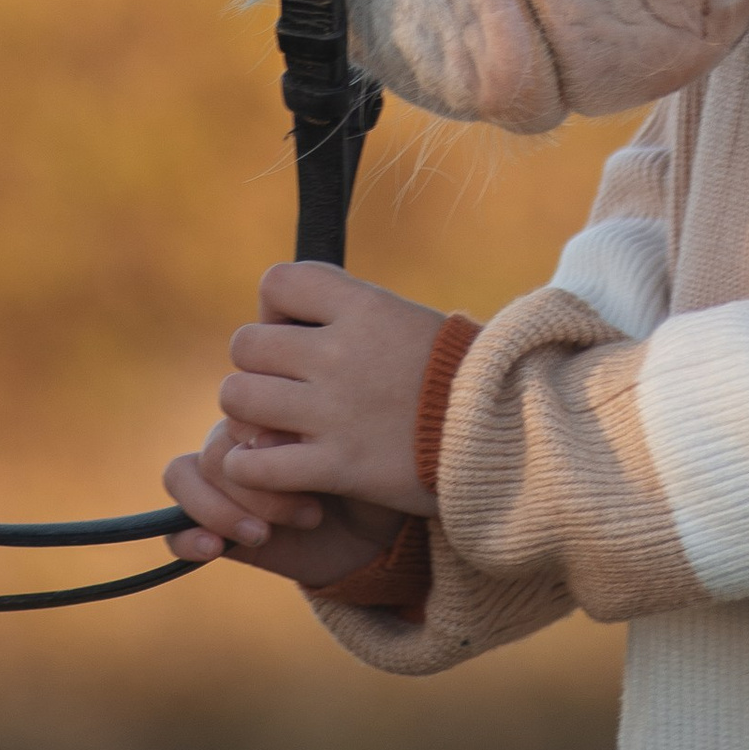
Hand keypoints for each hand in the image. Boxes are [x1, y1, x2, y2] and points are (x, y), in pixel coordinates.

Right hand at [162, 421, 398, 588]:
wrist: (376, 532)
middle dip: (257, 488)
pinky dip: (186, 537)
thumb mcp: (355, 455)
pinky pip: (172, 528)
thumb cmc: (372, 479)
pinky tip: (213, 549)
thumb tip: (262, 442)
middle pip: (214, 449)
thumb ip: (308, 440)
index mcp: (269, 407)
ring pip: (184, 477)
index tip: (312, 464)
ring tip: (265, 534)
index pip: (236, 404)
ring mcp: (221, 483)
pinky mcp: (214, 527)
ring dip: (223, 510)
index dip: (263, 436)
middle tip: (312, 513)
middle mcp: (237, 440)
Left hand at [215, 263, 447, 516]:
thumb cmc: (461, 379)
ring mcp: (335, 410)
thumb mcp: (409, 322)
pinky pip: (255, 463)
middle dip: (257, 366)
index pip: (278, 282)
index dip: (275, 309)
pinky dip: (249, 467)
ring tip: (273, 428)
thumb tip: (296, 314)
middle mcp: (340, 353)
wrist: (510, 435)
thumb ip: (353, 316)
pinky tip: (266, 467)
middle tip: (283, 387)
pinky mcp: (337, 465)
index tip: (296, 332)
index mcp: (363, 306)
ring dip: (249, 415)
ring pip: (239, 398)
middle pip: (246, 344)